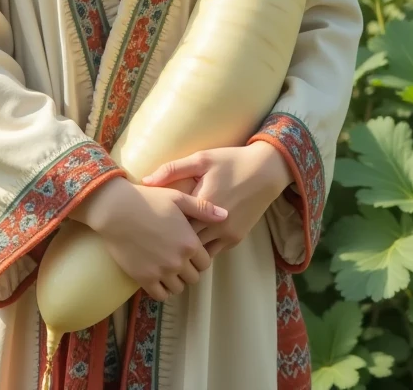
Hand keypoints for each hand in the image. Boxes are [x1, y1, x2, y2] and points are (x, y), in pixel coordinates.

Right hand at [68, 175, 226, 301]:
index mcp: (189, 242)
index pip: (205, 263)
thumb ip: (203, 209)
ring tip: (167, 267)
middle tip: (177, 258)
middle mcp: (178, 261)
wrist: (116, 209)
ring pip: (178, 288)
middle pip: (194, 278)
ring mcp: (161, 272)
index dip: (199, 257)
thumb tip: (225, 215)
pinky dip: (161, 289)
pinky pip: (160, 295)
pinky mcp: (144, 279)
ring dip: (175, 280)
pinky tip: (156, 276)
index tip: (189, 250)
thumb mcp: (178, 198)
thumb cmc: (148, 199)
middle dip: (188, 269)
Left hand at [142, 143, 293, 257]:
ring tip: (169, 244)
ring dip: (186, 249)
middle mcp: (215, 223)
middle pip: (184, 241)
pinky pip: (213, 252)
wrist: (266, 171)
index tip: (146, 223)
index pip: (173, 223)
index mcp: (203, 203)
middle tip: (153, 238)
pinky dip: (201, 250)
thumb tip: (146, 181)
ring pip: (199, 253)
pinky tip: (189, 244)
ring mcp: (227, 234)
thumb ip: (172, 170)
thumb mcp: (201, 159)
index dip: (159, 224)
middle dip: (170, 240)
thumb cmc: (231, 161)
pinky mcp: (235, 239)